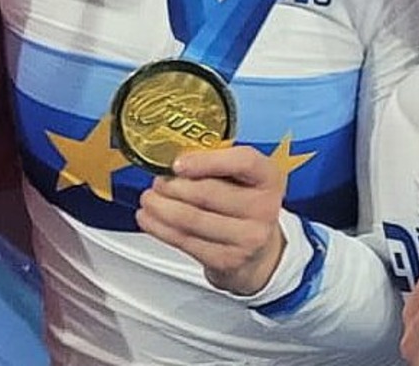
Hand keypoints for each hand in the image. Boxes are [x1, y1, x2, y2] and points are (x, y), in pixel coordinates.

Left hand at [136, 145, 286, 294]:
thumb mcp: (243, 179)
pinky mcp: (226, 260)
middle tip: (157, 182)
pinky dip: (159, 228)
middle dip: (173, 186)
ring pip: (191, 219)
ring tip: (149, 199)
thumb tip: (171, 159)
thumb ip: (216, 165)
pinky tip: (150, 218)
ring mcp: (247, 236)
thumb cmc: (244, 206)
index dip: (207, 161)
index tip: (178, 164)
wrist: (258, 252)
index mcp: (268, 177)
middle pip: (208, 193)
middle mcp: (264, 207)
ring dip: (161, 207)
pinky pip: (184, 241)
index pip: (244, 161)